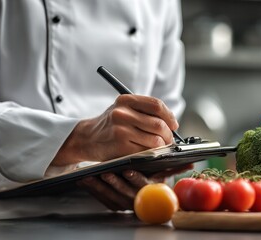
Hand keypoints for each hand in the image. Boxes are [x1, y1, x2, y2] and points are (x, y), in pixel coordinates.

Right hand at [52, 95, 178, 165]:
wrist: (86, 138)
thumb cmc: (111, 124)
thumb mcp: (123, 109)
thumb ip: (144, 111)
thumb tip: (172, 123)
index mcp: (126, 100)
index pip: (156, 105)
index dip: (169, 116)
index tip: (174, 125)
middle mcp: (123, 113)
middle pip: (159, 124)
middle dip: (168, 135)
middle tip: (169, 140)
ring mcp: (121, 130)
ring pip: (155, 140)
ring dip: (162, 146)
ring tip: (160, 147)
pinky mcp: (120, 146)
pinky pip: (146, 151)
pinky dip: (152, 154)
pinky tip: (149, 153)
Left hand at [77, 164, 192, 210]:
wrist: (146, 195)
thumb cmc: (154, 179)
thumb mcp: (165, 173)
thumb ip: (176, 167)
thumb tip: (190, 162)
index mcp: (153, 192)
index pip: (145, 187)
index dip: (137, 179)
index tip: (129, 170)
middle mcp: (139, 201)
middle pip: (125, 194)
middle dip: (115, 183)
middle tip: (106, 172)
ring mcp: (125, 204)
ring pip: (111, 198)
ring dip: (100, 187)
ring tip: (90, 175)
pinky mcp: (113, 204)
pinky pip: (101, 199)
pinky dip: (92, 190)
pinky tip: (85, 179)